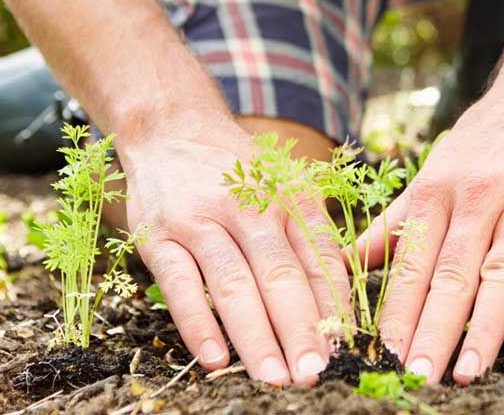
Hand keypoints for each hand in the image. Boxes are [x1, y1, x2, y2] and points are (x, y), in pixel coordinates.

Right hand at [119, 120, 349, 385]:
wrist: (170, 127)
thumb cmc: (238, 173)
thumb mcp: (283, 188)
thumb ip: (309, 240)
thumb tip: (338, 308)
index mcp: (289, 197)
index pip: (319, 258)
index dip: (333, 308)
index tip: (344, 349)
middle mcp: (248, 207)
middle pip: (280, 276)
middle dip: (300, 330)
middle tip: (314, 372)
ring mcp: (201, 221)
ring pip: (233, 284)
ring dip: (256, 336)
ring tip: (274, 377)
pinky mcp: (159, 236)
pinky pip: (180, 285)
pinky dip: (198, 324)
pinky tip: (215, 358)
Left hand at [360, 80, 503, 383]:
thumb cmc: (489, 134)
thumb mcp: (435, 169)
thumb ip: (397, 221)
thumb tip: (347, 261)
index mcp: (438, 190)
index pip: (412, 262)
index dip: (398, 312)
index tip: (384, 356)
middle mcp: (478, 195)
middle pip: (452, 274)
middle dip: (433, 330)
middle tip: (418, 377)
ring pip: (501, 271)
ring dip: (484, 326)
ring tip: (468, 371)